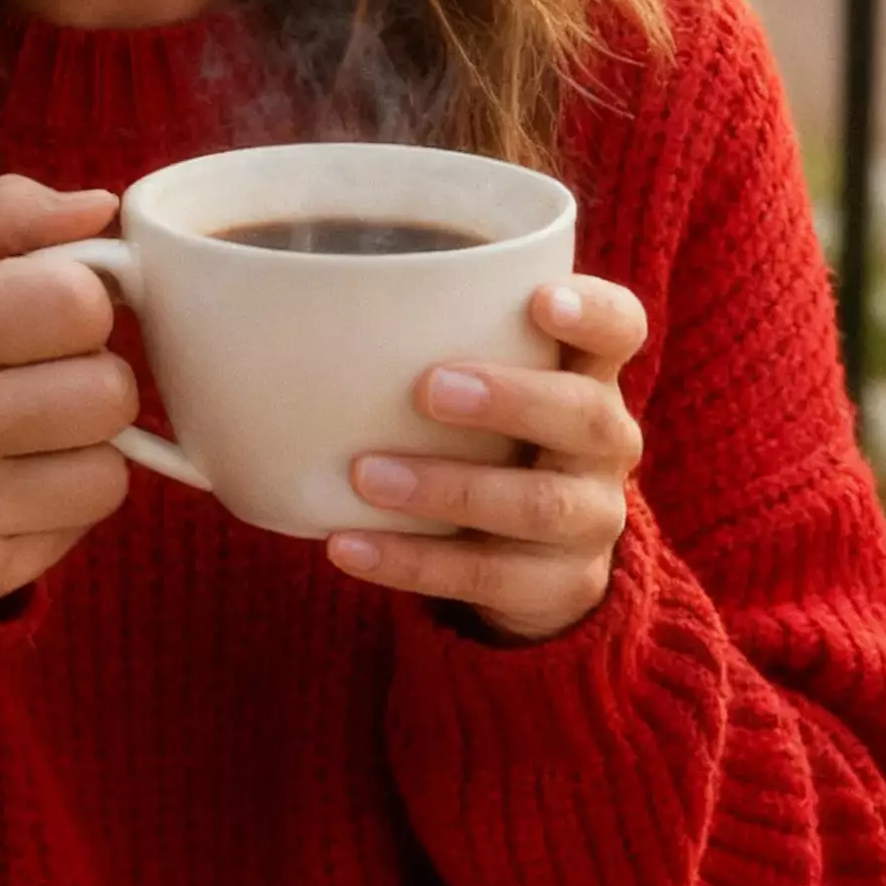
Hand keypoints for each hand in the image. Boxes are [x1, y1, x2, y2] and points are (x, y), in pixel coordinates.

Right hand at [0, 175, 138, 613]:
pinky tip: (12, 488)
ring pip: (109, 468)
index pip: (79, 301)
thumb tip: (101, 206)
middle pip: (109, 391)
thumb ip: (6, 216)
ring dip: (85, 449)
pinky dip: (64, 504)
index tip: (44, 321)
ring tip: (26, 438)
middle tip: (38, 384)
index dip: (80, 307)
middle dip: (90, 380)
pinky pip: (84, 525)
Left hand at [326, 274, 645, 645]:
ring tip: (366, 474)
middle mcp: (605, 444)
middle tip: (430, 388)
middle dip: (510, 400)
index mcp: (591, 377)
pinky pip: (485, 577)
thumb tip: (264, 305)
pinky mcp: (558, 586)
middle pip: (585, 416)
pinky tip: (347, 546)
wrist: (537, 567)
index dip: (592, 312)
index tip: (540, 298)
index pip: (621, 328)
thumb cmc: (488, 444)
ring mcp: (590, 520)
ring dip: (448, 487)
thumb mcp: (486, 390)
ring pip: (537, 504)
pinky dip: (410, 562)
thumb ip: (430, 345)